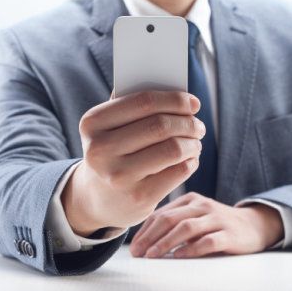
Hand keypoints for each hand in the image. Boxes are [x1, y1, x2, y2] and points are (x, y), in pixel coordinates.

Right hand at [62, 91, 205, 235]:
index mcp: (93, 123)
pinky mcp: (138, 197)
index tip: (194, 103)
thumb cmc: (112, 154)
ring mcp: (119, 176)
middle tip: (198, 126)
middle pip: (161, 126)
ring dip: (192, 143)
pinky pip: (178, 171)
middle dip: (188, 123)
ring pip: (173, 149)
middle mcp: (101, 150)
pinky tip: (189, 161)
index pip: (144, 102)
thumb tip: (177, 90)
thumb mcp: (110, 129)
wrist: (96, 200)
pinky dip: (191, 162)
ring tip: (195, 143)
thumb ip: (133, 106)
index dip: (175, 99)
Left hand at [130, 192, 283, 257]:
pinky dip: (191, 249)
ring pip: (186, 228)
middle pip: (170, 219)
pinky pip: (208, 241)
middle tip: (138, 253)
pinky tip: (179, 257)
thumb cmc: (218, 225)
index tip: (133, 248)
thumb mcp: (196, 218)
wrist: (255, 226)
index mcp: (190, 200)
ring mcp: (217, 219)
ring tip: (153, 256)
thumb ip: (175, 224)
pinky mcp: (229, 234)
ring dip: (166, 242)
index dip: (145, 231)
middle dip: (150, 237)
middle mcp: (202, 206)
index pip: (161, 214)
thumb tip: (145, 243)